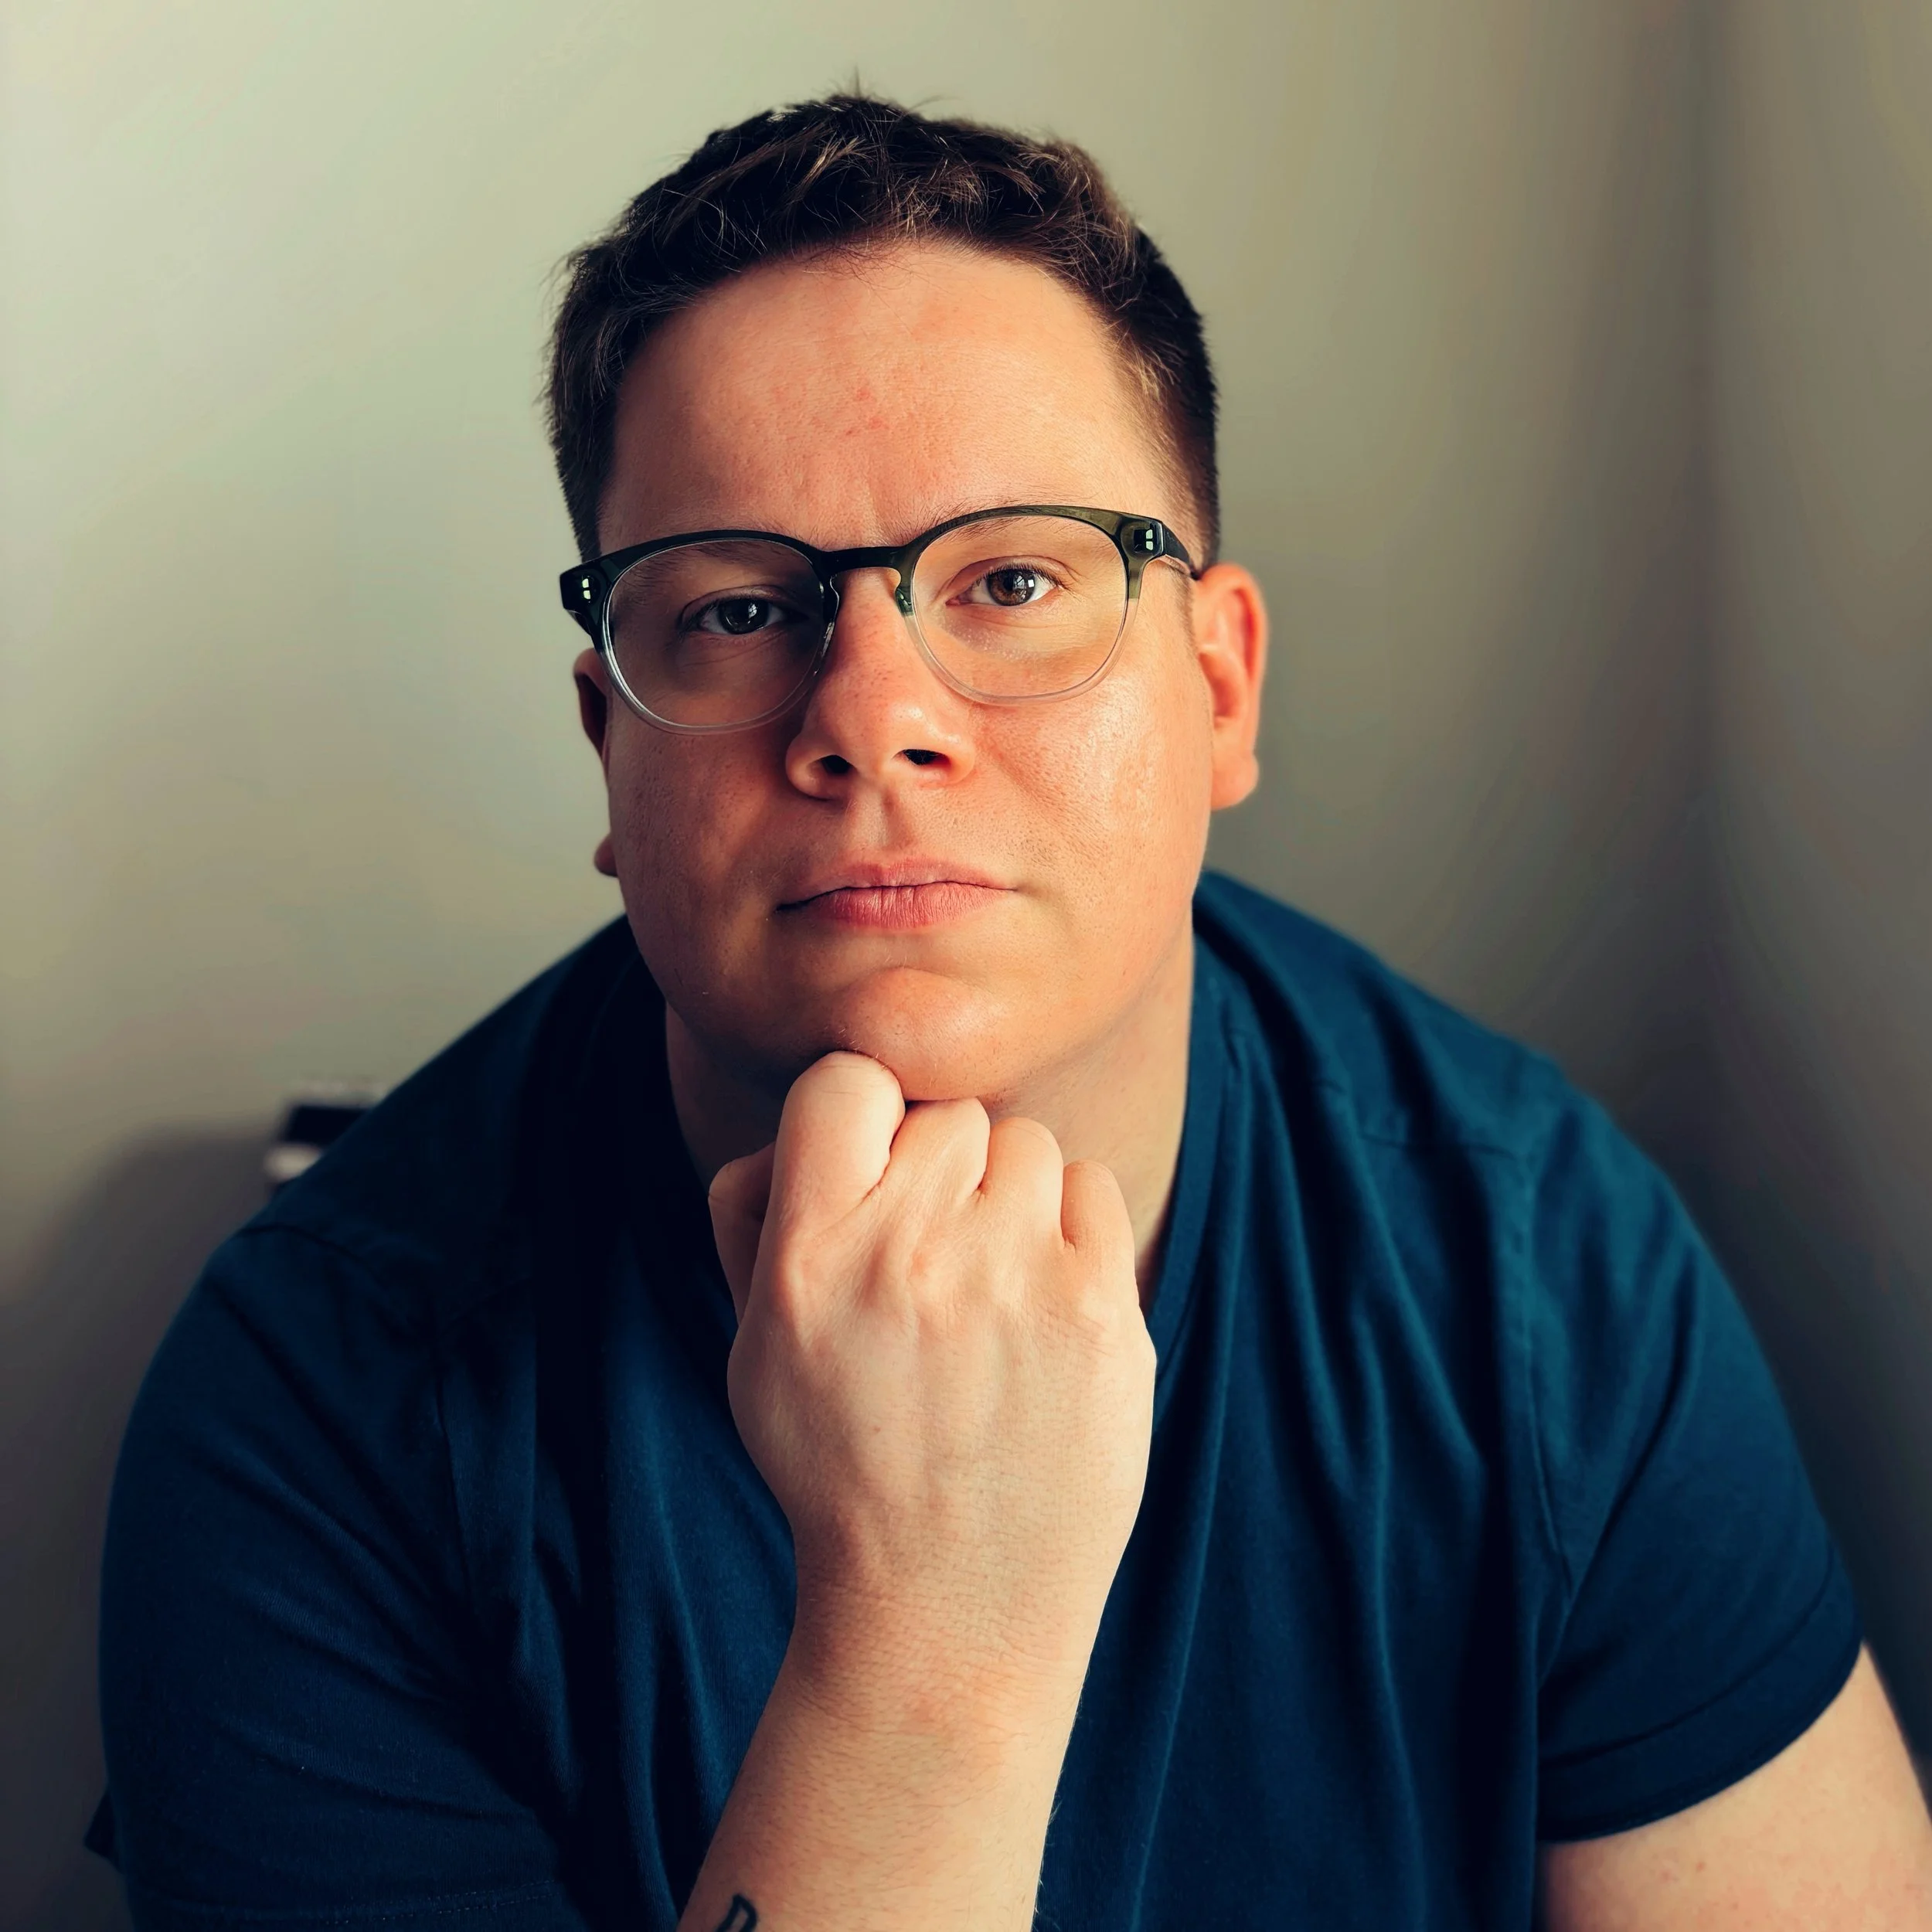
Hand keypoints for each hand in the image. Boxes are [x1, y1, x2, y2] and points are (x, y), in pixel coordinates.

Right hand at [709, 1051, 1155, 1736]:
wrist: (951, 1608)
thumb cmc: (844, 1461)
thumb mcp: (754, 1347)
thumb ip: (762, 1215)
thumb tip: (821, 1119)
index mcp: (810, 1259)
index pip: (843, 1080)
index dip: (860, 1113)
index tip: (872, 1171)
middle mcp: (910, 1255)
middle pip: (949, 1115)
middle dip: (943, 1172)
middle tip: (935, 1263)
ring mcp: (1016, 1279)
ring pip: (1026, 1143)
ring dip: (1011, 1198)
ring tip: (992, 1293)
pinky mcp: (1104, 1310)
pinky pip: (1092, 1188)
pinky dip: (1071, 1231)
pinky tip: (1044, 1309)